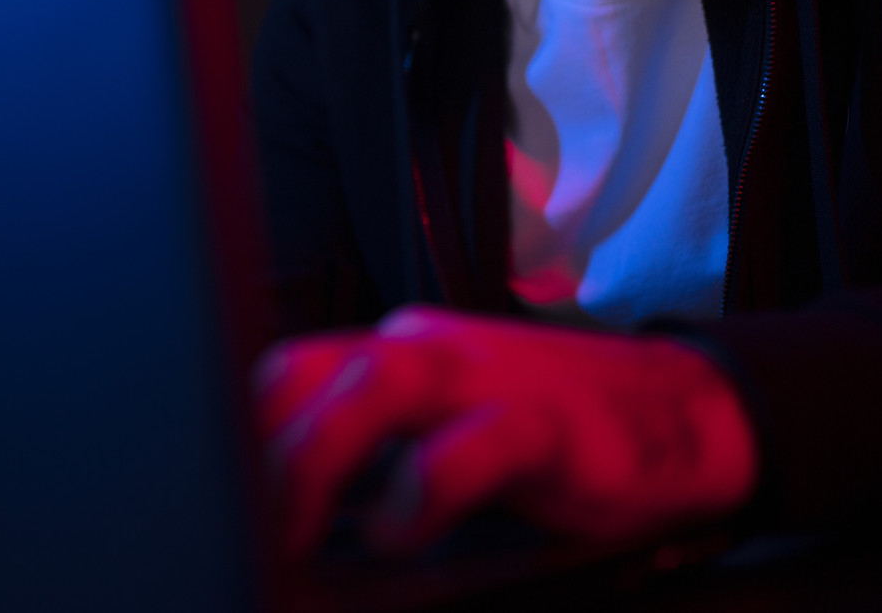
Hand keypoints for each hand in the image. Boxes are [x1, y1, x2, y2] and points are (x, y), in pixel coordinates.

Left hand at [255, 305, 757, 556]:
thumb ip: (366, 456)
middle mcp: (423, 351)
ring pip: (374, 386)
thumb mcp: (440, 431)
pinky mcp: (545, 424)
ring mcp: (483, 379)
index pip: (280, 371)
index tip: (201, 500)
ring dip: (316, 456)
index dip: (231, 433)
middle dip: (253, 447)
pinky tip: (397, 531)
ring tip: (290, 526)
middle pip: (304, 370)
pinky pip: (471, 445)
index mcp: (390, 353)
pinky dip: (421, 490)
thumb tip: (277, 514)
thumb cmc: (545, 431)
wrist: (680, 412)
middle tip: (229, 521)